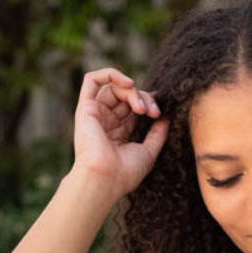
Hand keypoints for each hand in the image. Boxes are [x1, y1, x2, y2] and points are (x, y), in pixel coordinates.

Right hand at [71, 66, 169, 197]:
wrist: (105, 179)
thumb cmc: (125, 173)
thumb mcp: (148, 152)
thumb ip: (157, 134)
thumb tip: (166, 117)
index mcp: (118, 133)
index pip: (134, 108)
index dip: (148, 104)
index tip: (159, 114)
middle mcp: (106, 122)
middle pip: (126, 96)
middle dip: (143, 98)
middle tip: (152, 112)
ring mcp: (95, 114)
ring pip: (114, 88)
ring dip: (132, 91)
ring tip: (141, 108)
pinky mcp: (85, 108)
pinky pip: (92, 80)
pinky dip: (110, 74)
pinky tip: (127, 83)